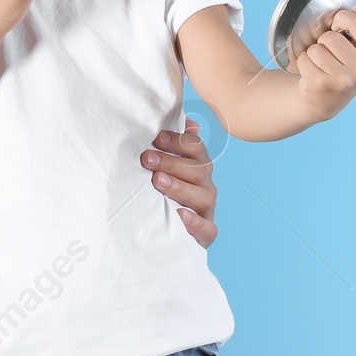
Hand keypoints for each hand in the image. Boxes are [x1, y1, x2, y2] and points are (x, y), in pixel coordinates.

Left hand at [142, 119, 218, 247]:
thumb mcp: (163, 164)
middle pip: (198, 169)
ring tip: (157, 181)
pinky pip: (208, 229)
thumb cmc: (162, 188)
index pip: (196, 147)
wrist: (165, 227)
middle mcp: (205, 184)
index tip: (156, 138)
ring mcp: (206, 208)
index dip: (177, 141)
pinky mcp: (205, 232)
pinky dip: (196, 223)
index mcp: (198, 165)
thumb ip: (173, 142)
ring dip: (179, 187)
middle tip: (147, 159)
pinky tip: (180, 215)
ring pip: (203, 196)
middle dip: (171, 162)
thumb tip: (190, 123)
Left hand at [297, 5, 355, 119]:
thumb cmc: (341, 70)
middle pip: (331, 37)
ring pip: (316, 48)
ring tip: (320, 65)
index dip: (342, 19)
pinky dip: (304, 63)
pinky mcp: (322, 85)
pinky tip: (312, 73)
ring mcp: (343, 80)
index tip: (337, 27)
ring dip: (313, 54)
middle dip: (324, 42)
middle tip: (329, 54)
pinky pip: (304, 60)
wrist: (325, 101)